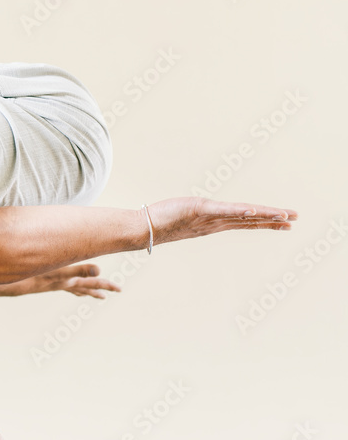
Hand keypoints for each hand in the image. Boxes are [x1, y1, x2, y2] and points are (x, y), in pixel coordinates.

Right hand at [32, 263, 120, 298]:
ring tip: (94, 295)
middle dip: (100, 289)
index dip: (107, 284)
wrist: (14, 285)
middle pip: (88, 287)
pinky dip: (71, 287)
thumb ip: (79, 270)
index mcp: (71, 281)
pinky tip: (68, 286)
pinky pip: (64, 286)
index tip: (119, 289)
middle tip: (114, 292)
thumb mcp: (60, 271)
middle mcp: (66, 284)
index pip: (94, 282)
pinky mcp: (47, 282)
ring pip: (76, 288)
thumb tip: (100, 270)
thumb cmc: (36, 275)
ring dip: (87, 290)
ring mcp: (56, 284)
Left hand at [145, 197, 297, 245]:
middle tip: (295, 220)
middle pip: (250, 220)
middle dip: (273, 220)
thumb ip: (193, 216)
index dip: (266, 222)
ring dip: (265, 216)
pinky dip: (240, 211)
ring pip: (242, 216)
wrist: (144, 229)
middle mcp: (215, 222)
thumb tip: (196, 213)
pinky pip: (224, 211)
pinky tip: (255, 211)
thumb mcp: (182, 218)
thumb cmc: (160, 222)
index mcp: (214, 223)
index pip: (245, 221)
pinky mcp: (199, 210)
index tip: (285, 222)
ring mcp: (209, 218)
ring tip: (285, 216)